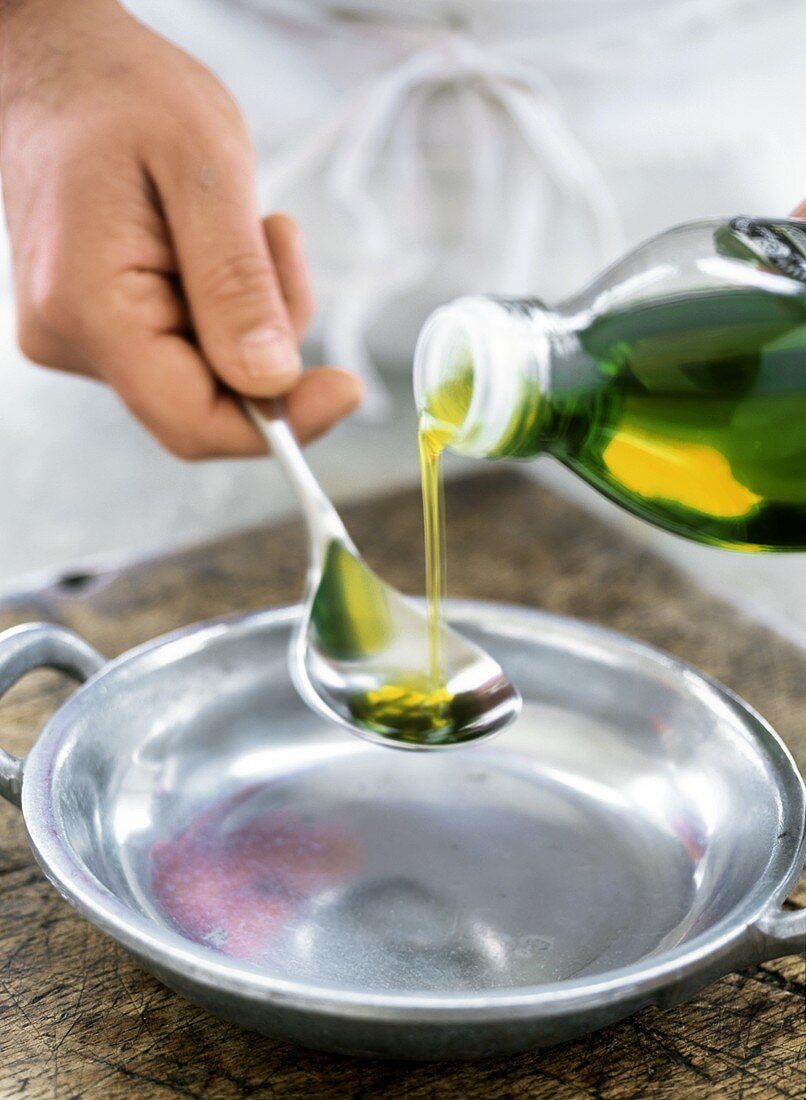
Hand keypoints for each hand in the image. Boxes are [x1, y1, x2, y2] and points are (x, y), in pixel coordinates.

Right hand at [0, 0, 362, 458]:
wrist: (60, 66)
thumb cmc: (122, 94)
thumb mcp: (205, 171)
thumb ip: (237, 285)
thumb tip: (272, 383)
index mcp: (90, 306)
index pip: (192, 421)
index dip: (278, 424)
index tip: (346, 388)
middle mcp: (74, 339)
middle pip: (208, 398)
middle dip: (268, 338)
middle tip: (275, 242)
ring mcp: (83, 337)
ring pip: (207, 372)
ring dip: (252, 312)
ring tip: (244, 224)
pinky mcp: (102, 327)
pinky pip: (190, 346)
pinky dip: (226, 305)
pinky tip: (217, 240)